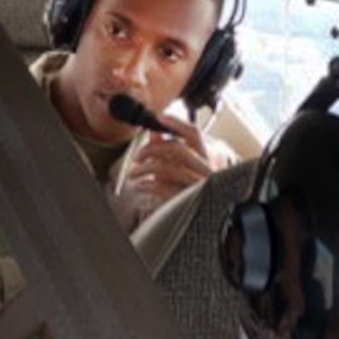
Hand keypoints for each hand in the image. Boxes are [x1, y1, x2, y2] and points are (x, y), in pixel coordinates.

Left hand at [114, 110, 217, 224]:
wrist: (197, 220)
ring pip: (167, 168)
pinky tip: (139, 186)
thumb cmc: (186, 189)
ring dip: (143, 169)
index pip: (194, 133)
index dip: (176, 123)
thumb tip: (153, 129)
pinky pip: (162, 188)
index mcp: (206, 157)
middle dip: (151, 149)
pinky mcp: (185, 199)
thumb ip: (167, 147)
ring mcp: (196, 185)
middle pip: (177, 149)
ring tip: (132, 174)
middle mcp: (205, 169)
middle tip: (137, 156)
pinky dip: (146, 186)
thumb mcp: (177, 166)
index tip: (158, 117)